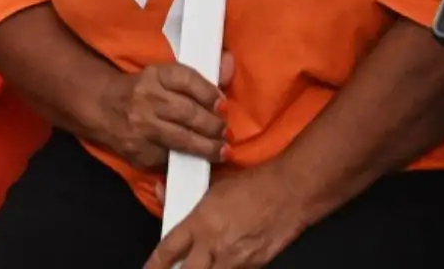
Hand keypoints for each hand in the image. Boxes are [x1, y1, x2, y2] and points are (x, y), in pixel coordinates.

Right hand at [95, 54, 234, 171]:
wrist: (103, 106)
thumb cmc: (143, 89)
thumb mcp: (165, 75)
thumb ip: (197, 76)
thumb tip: (230, 64)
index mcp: (156, 75)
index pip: (187, 80)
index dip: (209, 93)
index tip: (223, 105)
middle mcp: (148, 99)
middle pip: (187, 113)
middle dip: (212, 125)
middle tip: (227, 133)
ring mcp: (141, 127)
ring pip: (180, 139)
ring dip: (206, 147)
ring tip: (223, 152)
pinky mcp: (137, 151)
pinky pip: (168, 157)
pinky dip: (186, 159)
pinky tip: (199, 161)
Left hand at [145, 164, 308, 268]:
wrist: (290, 192)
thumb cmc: (253, 185)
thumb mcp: (215, 183)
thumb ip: (187, 194)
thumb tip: (161, 191)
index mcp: (200, 222)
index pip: (167, 251)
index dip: (153, 266)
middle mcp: (213, 245)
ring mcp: (233, 260)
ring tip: (201, 266)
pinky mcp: (252, 267)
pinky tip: (225, 264)